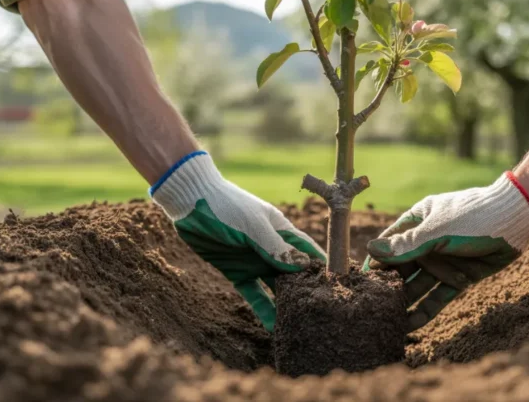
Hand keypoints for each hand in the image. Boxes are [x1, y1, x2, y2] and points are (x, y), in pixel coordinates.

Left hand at [151, 152, 325, 330]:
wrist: (190, 202)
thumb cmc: (227, 206)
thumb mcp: (253, 226)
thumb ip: (276, 247)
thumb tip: (303, 266)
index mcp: (283, 231)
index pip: (309, 252)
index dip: (323, 268)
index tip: (338, 287)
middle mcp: (273, 248)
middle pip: (295, 273)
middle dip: (306, 291)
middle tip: (321, 314)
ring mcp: (255, 261)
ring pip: (276, 287)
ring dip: (286, 304)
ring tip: (300, 325)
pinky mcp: (237, 272)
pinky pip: (254, 294)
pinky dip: (263, 309)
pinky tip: (273, 327)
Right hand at [363, 172, 528, 331]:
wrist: (516, 220)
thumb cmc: (473, 216)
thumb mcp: (438, 231)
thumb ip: (406, 245)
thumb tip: (370, 250)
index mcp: (417, 221)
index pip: (389, 245)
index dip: (376, 264)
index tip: (363, 285)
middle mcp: (428, 241)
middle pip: (403, 268)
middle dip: (392, 287)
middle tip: (375, 310)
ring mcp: (445, 260)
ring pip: (421, 284)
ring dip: (407, 301)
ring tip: (389, 323)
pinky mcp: (461, 276)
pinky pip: (440, 295)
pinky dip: (427, 309)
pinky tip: (411, 324)